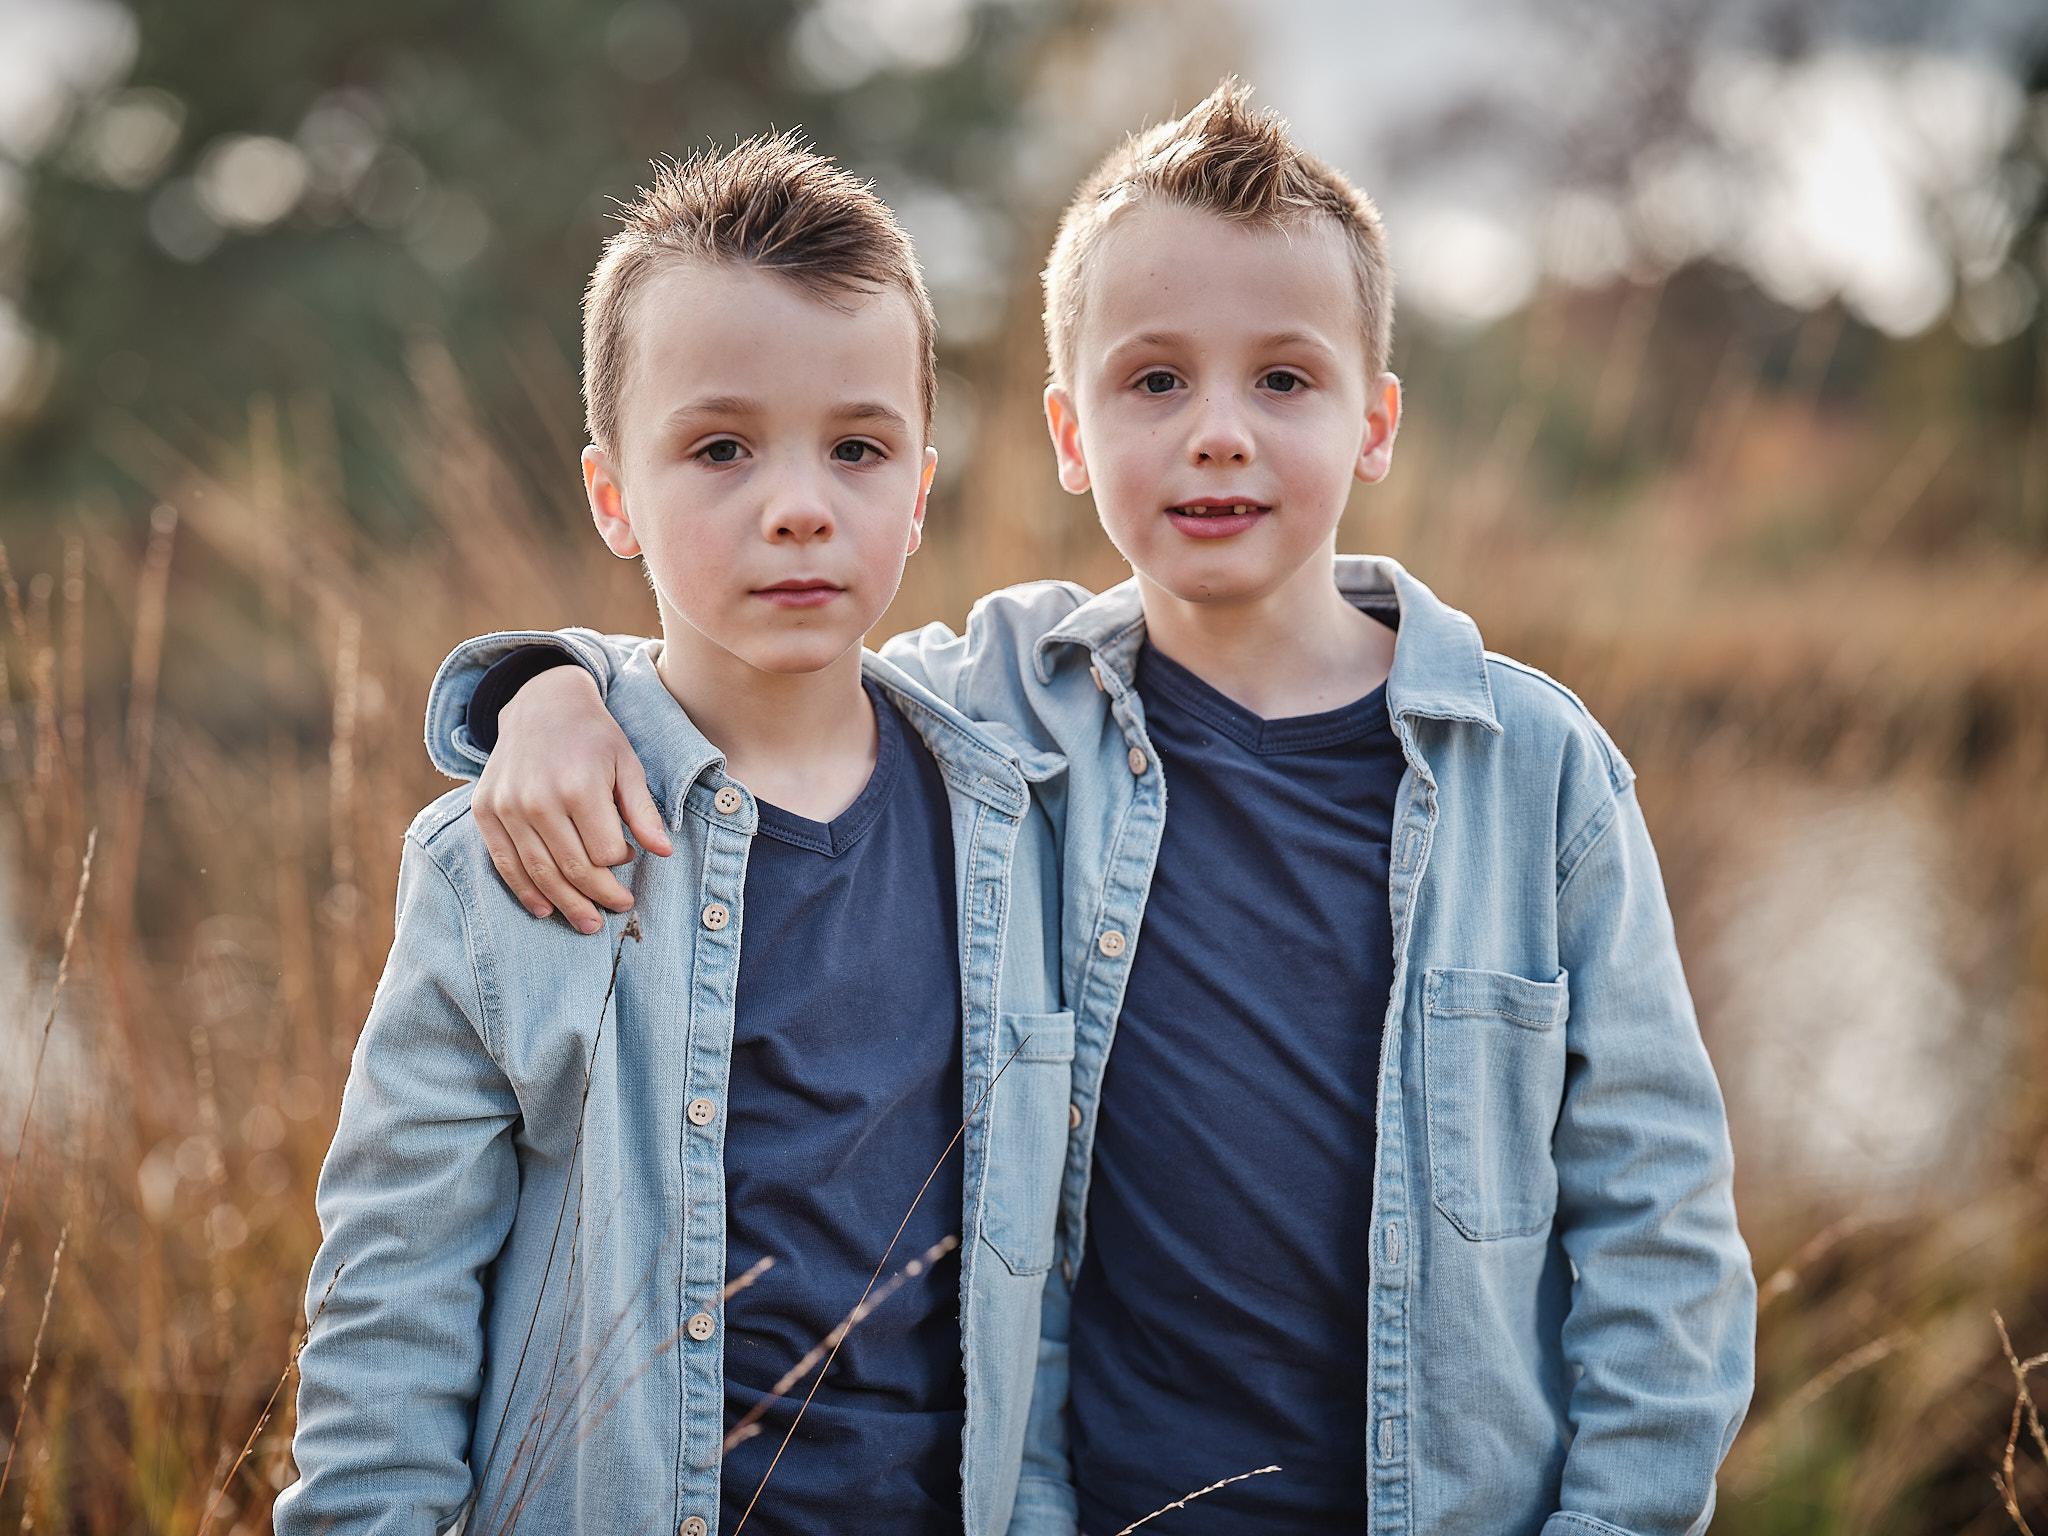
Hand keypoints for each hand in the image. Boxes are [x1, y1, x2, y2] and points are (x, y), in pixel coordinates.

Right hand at [470, 665, 672, 932]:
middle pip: (573, 868)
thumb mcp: (627, 764)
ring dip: (566, 904)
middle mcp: (538, 799)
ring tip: (587, 923)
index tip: (629, 858)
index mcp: (579, 786)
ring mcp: (507, 806)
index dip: (621, 863)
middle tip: (616, 911)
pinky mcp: (485, 811)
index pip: (604, 851)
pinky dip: (525, 891)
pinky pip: (505, 862)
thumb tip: (664, 853)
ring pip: (540, 872)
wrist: (541, 704)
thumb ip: (642, 811)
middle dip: (599, 896)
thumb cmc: (593, 737)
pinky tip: (544, 909)